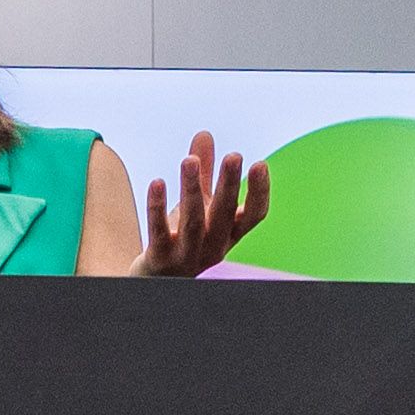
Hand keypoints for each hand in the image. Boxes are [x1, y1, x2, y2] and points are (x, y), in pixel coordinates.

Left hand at [142, 131, 270, 275]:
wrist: (154, 281)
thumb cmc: (182, 239)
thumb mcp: (197, 206)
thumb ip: (201, 171)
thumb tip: (204, 133)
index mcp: (229, 233)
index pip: (254, 216)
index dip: (259, 192)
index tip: (260, 164)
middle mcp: (214, 247)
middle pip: (225, 215)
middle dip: (229, 185)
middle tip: (234, 156)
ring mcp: (187, 255)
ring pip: (193, 222)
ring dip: (191, 190)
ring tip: (188, 160)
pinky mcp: (160, 259)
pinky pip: (158, 231)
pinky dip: (157, 207)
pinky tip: (157, 182)